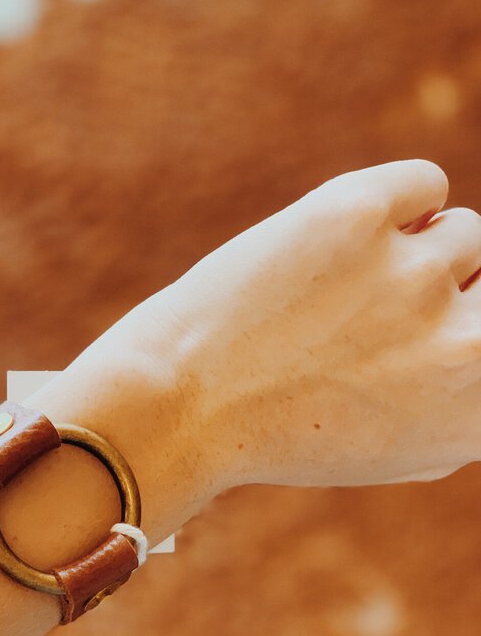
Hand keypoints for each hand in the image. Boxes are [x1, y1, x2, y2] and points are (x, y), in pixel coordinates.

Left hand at [115, 160, 480, 492]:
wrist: (183, 404)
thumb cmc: (287, 433)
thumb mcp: (402, 451)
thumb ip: (472, 406)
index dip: (470, 322)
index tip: (441, 324)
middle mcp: (468, 346)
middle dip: (459, 290)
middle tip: (380, 316)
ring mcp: (416, 274)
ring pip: (463, 233)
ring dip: (413, 253)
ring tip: (342, 290)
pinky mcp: (358, 213)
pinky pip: (422, 184)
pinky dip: (393, 204)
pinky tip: (342, 240)